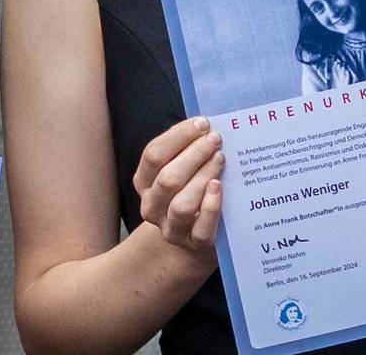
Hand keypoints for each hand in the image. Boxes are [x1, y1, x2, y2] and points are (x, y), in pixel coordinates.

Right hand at [131, 116, 224, 257]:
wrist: (194, 236)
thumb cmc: (191, 189)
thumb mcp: (181, 169)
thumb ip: (187, 148)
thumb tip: (208, 123)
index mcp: (144, 182)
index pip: (153, 155)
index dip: (178, 136)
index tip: (203, 123)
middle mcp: (152, 206)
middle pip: (167, 178)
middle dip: (194, 154)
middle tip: (216, 139)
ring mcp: (171, 227)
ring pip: (182, 205)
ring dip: (202, 178)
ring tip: (220, 159)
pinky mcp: (194, 243)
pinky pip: (201, 229)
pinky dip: (211, 207)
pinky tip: (219, 188)